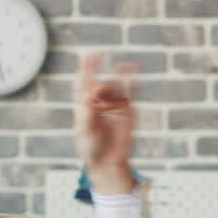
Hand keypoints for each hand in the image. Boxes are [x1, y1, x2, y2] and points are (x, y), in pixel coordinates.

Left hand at [74, 53, 136, 194]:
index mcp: (84, 104)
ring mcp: (113, 104)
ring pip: (116, 84)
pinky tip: (134, 67)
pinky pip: (131, 93)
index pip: (83, 83)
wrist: (107, 162)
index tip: (87, 56)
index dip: (85, 69)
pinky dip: (133, 80)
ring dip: (118, 75)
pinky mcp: (127, 110)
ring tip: (123, 67)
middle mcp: (98, 100)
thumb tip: (87, 100)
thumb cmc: (91, 148)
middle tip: (100, 89)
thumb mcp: (85, 133)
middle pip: (100, 83)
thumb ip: (86, 117)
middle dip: (101, 81)